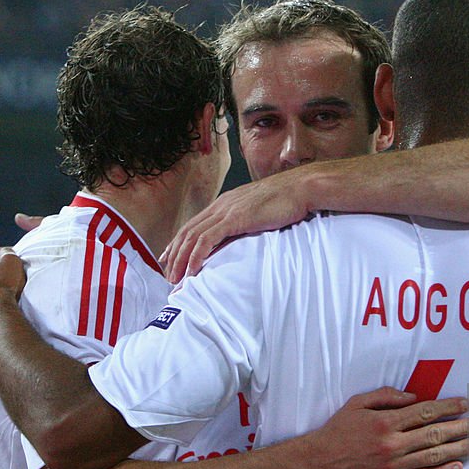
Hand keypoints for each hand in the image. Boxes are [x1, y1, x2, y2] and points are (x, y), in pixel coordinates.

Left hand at [161, 175, 311, 281]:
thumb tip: (244, 236)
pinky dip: (196, 256)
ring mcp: (226, 211)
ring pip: (192, 237)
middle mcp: (220, 206)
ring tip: (176, 279)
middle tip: (169, 276)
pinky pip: (207, 240)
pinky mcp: (234, 219)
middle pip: (187, 232)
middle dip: (174, 255)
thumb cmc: (287, 201)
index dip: (179, 243)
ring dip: (181, 260)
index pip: (194, 225)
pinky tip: (192, 270)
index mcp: (225, 204)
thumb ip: (246, 222)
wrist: (300, 189)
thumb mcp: (259, 212)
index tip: (171, 259)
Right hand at [302, 387, 468, 468]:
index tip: (464, 403)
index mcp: (385, 422)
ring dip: (461, 449)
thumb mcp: (357, 403)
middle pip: (436, 434)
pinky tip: (459, 466)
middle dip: (463, 428)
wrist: (319, 463)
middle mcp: (393, 444)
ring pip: (434, 456)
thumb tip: (415, 397)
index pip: (425, 412)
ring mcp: (394, 466)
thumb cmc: (338, 430)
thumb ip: (386, 396)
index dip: (448, 407)